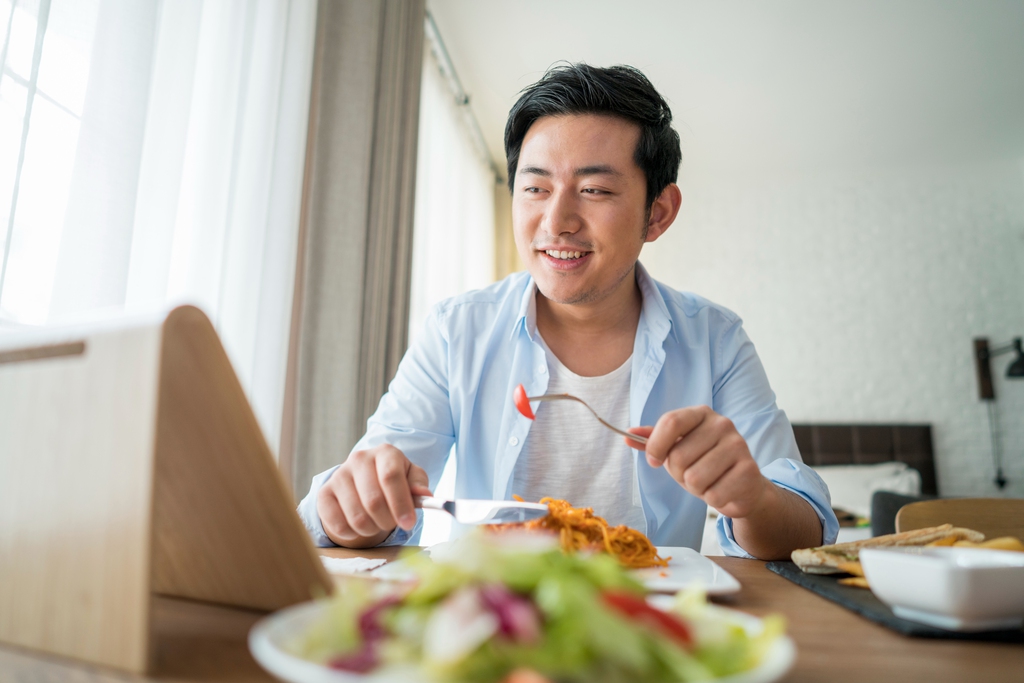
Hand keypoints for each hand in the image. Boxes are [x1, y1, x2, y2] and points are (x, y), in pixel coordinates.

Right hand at [316, 444, 432, 547]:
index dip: (401, 504)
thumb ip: (419, 485)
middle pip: (374, 501)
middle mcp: (359, 459)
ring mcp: (339, 475)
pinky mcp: (324, 493)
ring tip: (377, 523)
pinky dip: (352, 534)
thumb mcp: (411, 478)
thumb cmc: (393, 481)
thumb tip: (424, 495)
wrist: (364, 481)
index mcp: (385, 452)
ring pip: (357, 517)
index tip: (409, 523)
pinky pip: (338, 525)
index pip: (391, 477)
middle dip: (387, 521)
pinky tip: (359, 526)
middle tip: (392, 523)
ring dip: (371, 529)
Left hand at [625, 406, 770, 519]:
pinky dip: (713, 499)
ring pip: (695, 478)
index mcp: (701, 413)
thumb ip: (653, 441)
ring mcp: (738, 446)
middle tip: (692, 474)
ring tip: (708, 482)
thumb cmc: (704, 463)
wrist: (743, 484)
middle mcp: (722, 424)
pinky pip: (713, 494)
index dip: (655, 446)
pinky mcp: (749, 470)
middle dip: (679, 474)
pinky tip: (722, 490)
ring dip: (696, 489)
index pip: (670, 422)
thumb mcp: (677, 448)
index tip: (654, 460)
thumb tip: (627, 435)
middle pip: (678, 456)